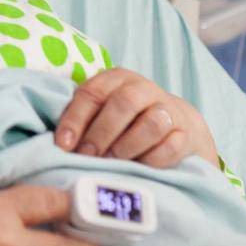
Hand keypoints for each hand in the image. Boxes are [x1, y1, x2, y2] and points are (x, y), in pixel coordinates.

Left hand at [55, 67, 217, 169]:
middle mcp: (143, 88)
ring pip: (151, 123)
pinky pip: (171, 146)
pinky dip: (153, 159)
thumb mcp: (103, 109)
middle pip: (122, 104)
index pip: (92, 93)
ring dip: (127, 146)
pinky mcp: (185, 133)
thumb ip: (83, 117)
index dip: (75, 119)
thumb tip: (59, 143)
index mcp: (117, 78)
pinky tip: (140, 166)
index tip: (63, 144)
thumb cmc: (127, 118)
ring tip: (112, 162)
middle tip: (87, 156)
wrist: (177, 122)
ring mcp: (168, 110)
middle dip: (101, 133)